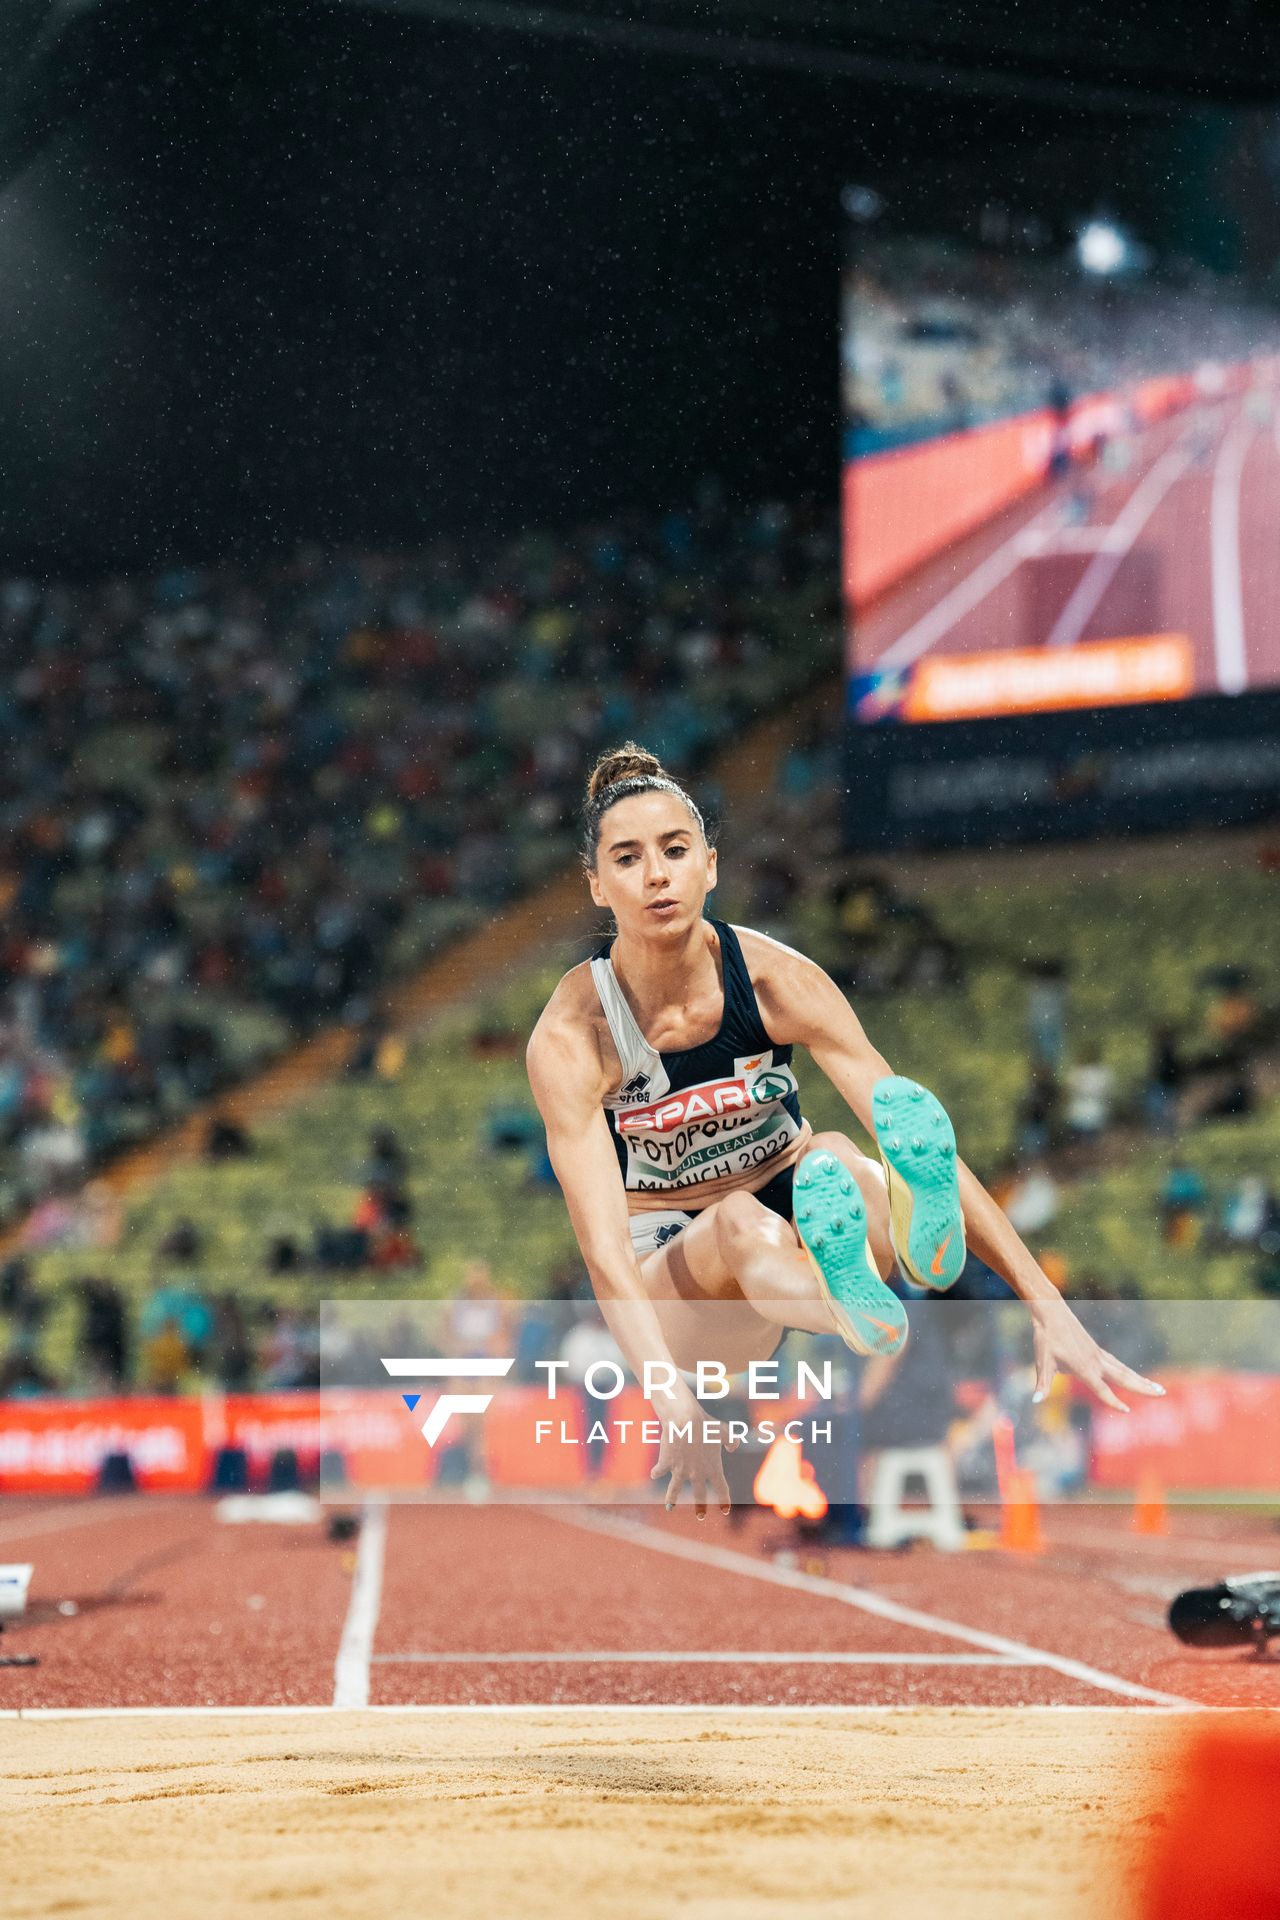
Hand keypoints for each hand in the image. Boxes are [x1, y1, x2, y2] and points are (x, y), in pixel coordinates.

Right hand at [649, 1390, 732, 1518]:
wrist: (684, 1420)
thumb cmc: (705, 1424)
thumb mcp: (723, 1430)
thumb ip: (732, 1440)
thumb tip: (734, 1446)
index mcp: (713, 1468)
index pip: (722, 1489)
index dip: (724, 1500)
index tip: (725, 1510)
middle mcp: (696, 1473)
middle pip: (700, 1494)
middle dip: (700, 1507)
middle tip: (701, 1516)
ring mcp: (680, 1470)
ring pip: (675, 1490)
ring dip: (672, 1499)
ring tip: (670, 1508)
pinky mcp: (666, 1463)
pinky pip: (660, 1470)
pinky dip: (656, 1472)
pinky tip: (654, 1474)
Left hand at [1030, 1296, 1165, 1413]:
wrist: (1051, 1312)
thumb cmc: (1045, 1338)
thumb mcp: (1042, 1362)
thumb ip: (1042, 1384)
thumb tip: (1035, 1400)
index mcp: (1084, 1368)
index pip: (1102, 1389)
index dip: (1114, 1401)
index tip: (1127, 1411)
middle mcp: (1095, 1361)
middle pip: (1124, 1377)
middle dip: (1143, 1387)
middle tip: (1162, 1394)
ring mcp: (1098, 1354)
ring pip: (1124, 1370)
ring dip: (1140, 1379)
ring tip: (1157, 1387)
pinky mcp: (1096, 1349)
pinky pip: (1116, 1363)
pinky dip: (1127, 1371)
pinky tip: (1132, 1375)